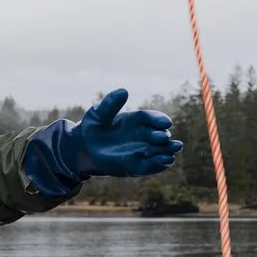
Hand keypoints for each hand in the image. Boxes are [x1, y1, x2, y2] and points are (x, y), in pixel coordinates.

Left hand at [24, 89, 183, 195]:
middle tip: (163, 138)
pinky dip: (159, 165)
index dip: (159, 120)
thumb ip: (110, 104)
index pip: (152, 118)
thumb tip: (123, 91)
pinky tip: (165, 162)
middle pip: (159, 135)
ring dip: (166, 151)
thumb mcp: (98, 114)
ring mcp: (143, 150)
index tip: (166, 123)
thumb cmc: (93, 127)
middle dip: (162, 137)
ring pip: (160, 151)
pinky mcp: (139, 165)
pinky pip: (152, 166)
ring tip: (171, 153)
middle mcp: (144, 134)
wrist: (85, 148)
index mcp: (137, 119)